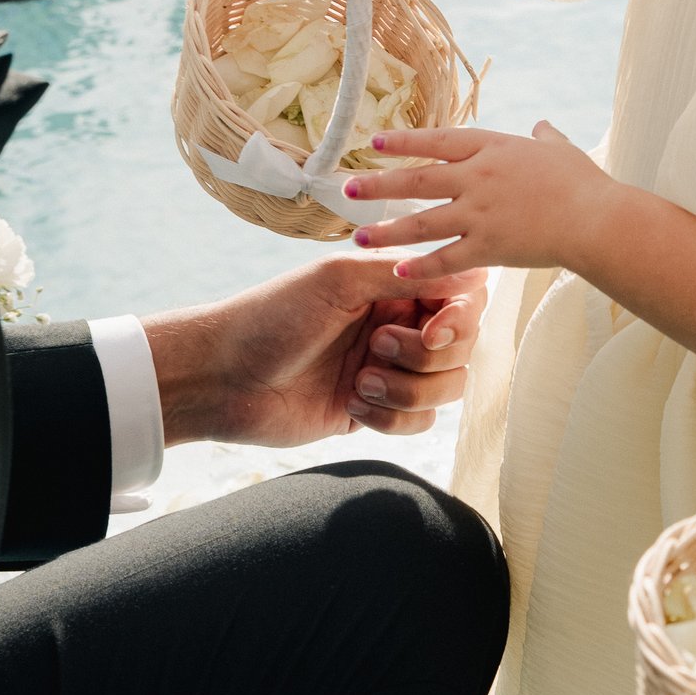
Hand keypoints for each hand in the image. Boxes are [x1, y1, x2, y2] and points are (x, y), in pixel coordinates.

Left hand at [148, 253, 484, 447]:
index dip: (461, 318)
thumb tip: (472, 271)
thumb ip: (406, 273)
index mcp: (391, 285)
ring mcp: (389, 370)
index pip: (462, 297)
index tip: (432, 331)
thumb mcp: (339, 280)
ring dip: (408, 390)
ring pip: (447, 388)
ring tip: (359, 381)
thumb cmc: (272, 318)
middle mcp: (397, 324)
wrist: (223, 379)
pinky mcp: (376, 411)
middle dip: (426, 357)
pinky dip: (390, 418)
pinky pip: (420, 422)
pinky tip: (349, 405)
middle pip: (462, 347)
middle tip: (377, 348)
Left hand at [343, 120, 612, 275]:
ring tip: (357, 235)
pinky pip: (446, 258)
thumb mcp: (562, 150)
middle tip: (345, 187)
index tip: (373, 143)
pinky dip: (421, 266)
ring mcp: (480, 213)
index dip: (403, 142)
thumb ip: (546, 138)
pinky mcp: (489, 247)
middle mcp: (478, 178)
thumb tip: (542, 127)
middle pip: (416, 180)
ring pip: (421, 222)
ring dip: (386, 229)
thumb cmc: (585, 184)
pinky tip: (397, 269)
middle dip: (378, 184)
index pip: (436, 141)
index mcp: (492, 149)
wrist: (598, 220)